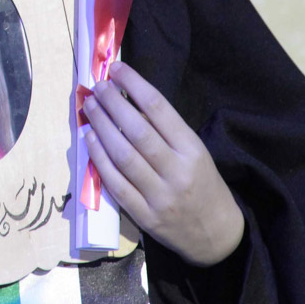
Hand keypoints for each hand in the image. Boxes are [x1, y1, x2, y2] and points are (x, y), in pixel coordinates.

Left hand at [83, 61, 242, 266]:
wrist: (215, 234)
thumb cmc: (202, 183)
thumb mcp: (194, 152)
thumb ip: (165, 130)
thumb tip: (127, 99)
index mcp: (192, 150)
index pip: (160, 109)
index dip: (135, 85)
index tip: (116, 69)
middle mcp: (177, 171)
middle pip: (138, 131)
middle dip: (113, 104)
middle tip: (97, 86)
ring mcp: (160, 196)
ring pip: (123, 156)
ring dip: (101, 127)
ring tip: (89, 107)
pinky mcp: (144, 216)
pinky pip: (116, 183)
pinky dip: (99, 158)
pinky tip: (89, 138)